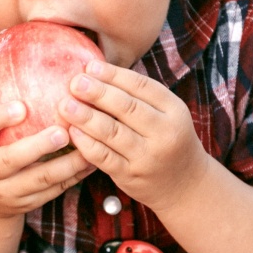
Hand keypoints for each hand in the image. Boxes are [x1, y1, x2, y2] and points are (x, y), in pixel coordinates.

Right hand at [0, 78, 95, 219]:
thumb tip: (4, 41)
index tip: (21, 106)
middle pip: (9, 161)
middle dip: (37, 147)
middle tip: (62, 130)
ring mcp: (5, 193)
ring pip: (39, 180)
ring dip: (67, 163)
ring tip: (89, 143)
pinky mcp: (26, 206)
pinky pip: (54, 191)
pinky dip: (75, 175)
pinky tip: (94, 158)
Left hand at [59, 61, 210, 213]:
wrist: (186, 186)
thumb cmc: (168, 140)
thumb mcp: (167, 114)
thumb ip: (140, 96)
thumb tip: (97, 72)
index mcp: (174, 110)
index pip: (142, 86)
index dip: (114, 75)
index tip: (90, 66)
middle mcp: (164, 133)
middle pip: (127, 107)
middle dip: (98, 93)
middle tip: (75, 82)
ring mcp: (147, 157)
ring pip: (112, 132)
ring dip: (86, 117)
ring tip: (66, 104)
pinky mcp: (131, 176)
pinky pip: (104, 157)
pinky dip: (86, 143)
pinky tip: (72, 131)